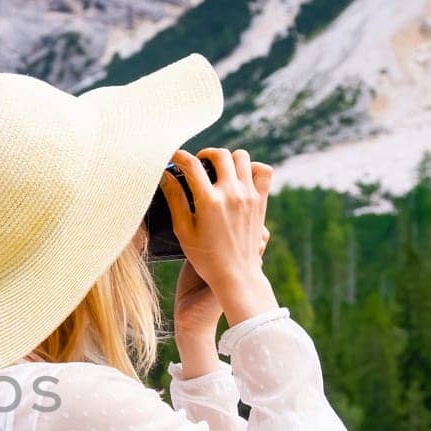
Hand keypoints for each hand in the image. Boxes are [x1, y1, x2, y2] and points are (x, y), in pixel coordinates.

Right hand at [162, 148, 277, 323]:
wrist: (236, 275)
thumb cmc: (205, 257)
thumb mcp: (183, 230)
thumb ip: (175, 200)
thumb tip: (167, 176)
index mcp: (209, 201)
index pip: (191, 165)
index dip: (179, 156)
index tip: (173, 158)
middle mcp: (231, 194)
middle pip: (219, 155)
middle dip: (204, 154)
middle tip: (197, 165)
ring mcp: (249, 196)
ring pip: (241, 157)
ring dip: (227, 159)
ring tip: (218, 170)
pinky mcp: (261, 201)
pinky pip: (263, 170)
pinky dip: (252, 167)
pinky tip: (242, 176)